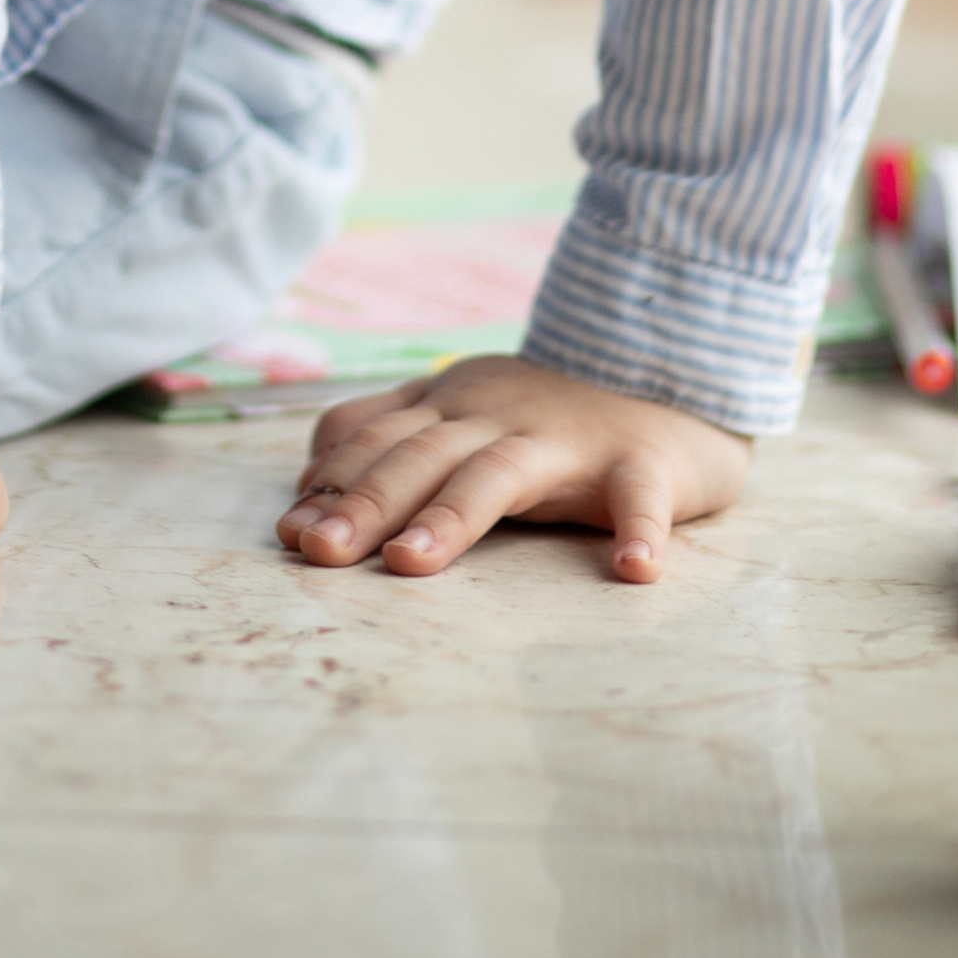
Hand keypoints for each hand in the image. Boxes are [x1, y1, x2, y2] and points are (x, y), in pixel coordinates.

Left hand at [274, 352, 747, 583]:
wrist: (669, 389)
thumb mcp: (460, 410)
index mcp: (455, 409)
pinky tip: (632, 569)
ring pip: (502, 473)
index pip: (381, 441)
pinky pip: (643, 495)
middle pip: (423, 457)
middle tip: (319, 552)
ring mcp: (569, 439)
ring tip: (410, 563)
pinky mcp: (644, 462)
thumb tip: (307, 472)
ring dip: (454, 516)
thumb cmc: (550, 419)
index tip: (288, 532)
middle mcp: (499, 418)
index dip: (332, 484)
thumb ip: (390, 430)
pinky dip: (640, 529)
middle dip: (366, 502)